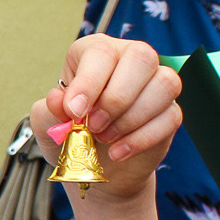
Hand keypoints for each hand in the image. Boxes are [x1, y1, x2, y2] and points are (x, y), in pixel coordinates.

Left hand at [31, 35, 181, 200]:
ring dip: (131, 118)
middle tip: (93, 126)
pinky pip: (171, 116)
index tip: (75, 112)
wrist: (91, 168)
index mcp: (95, 52)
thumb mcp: (48, 122)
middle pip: (142, 57)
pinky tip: (118, 152)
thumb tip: (59, 99)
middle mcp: (129, 59)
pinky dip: (142, 139)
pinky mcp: (170, 111)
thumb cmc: (69, 134)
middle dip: (116, 98)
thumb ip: (49, 108)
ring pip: (165, 84)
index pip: (102, 53)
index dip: (89, 82)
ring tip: (104, 138)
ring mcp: (155, 84)